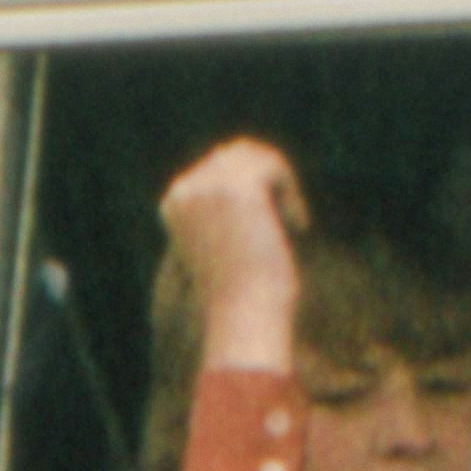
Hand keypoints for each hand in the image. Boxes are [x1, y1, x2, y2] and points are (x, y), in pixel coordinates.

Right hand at [159, 136, 309, 371]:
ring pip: (257, 156)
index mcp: (173, 203)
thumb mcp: (228, 245)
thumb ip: (231, 209)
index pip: (217, 165)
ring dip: (282, 188)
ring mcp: (209, 185)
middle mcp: (185, 188)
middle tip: (288, 224)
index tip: (270, 228)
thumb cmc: (241, 294)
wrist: (244, 317)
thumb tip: (252, 166)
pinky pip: (275, 166)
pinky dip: (292, 194)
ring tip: (294, 225)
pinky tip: (297, 225)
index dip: (254, 189)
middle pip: (236, 153)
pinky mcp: (239, 188)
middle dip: (269, 183)